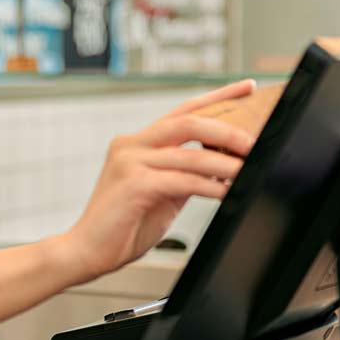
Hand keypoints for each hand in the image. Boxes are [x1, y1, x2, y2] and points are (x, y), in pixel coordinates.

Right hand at [64, 80, 256, 281]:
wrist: (86, 252)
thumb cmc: (123, 225)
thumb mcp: (163, 193)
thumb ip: (185, 174)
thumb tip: (223, 165)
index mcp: (138, 142)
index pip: (184, 110)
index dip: (218, 96)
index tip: (248, 87)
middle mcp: (132, 144)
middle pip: (189, 122)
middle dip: (227, 130)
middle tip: (254, 143)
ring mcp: (130, 162)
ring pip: (190, 153)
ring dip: (226, 163)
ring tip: (249, 170)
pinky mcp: (134, 184)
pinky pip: (182, 180)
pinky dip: (210, 186)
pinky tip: (227, 193)